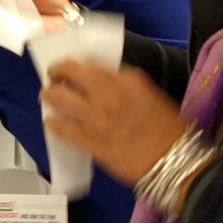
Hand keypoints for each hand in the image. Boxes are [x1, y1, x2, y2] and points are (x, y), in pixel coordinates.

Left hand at [40, 59, 186, 184]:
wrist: (173, 161)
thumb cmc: (167, 128)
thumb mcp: (147, 93)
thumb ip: (122, 83)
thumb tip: (96, 80)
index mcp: (127, 80)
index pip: (89, 62)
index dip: (73, 62)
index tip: (68, 66)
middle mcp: (108, 94)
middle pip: (69, 72)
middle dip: (56, 72)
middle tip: (54, 77)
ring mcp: (96, 118)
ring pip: (57, 98)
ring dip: (48, 95)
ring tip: (48, 97)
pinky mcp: (89, 141)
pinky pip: (61, 128)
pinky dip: (52, 123)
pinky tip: (52, 122)